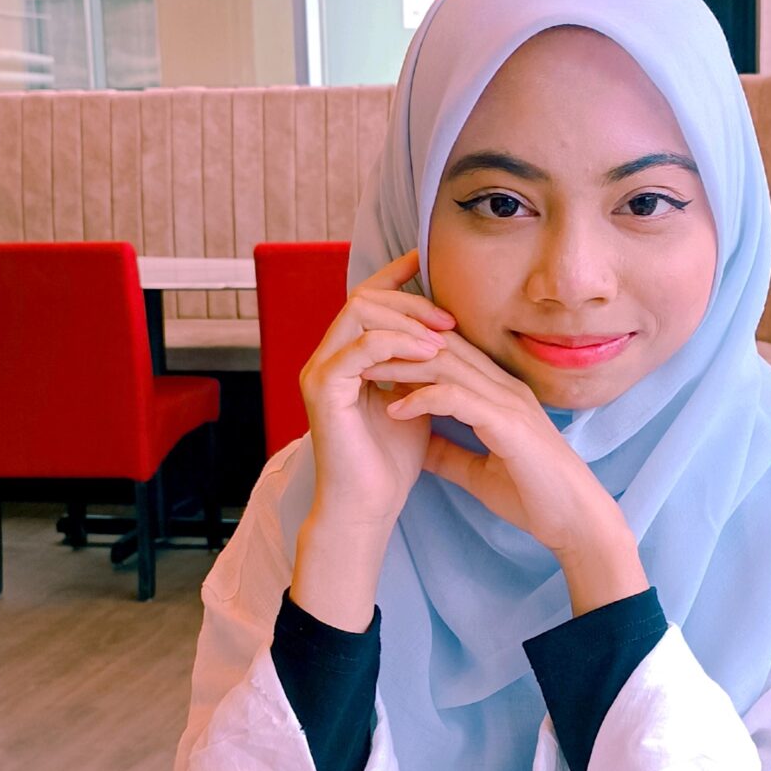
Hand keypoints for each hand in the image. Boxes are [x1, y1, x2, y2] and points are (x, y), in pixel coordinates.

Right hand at [291, 249, 454, 630]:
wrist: (370, 506)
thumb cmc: (390, 463)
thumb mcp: (413, 401)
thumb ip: (419, 367)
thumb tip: (444, 337)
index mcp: (344, 358)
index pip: (366, 302)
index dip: (396, 278)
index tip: (428, 263)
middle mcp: (327, 359)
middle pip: (362, 299)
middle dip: (410, 302)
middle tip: (449, 316)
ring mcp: (321, 372)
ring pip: (358, 314)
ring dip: (406, 320)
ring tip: (444, 334)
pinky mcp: (324, 390)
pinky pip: (360, 348)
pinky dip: (397, 345)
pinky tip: (429, 354)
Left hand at [382, 332, 647, 613]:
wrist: (575, 522)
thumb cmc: (535, 498)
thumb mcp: (480, 472)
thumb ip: (451, 452)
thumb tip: (418, 446)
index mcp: (501, 395)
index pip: (450, 356)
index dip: (409, 352)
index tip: (371, 361)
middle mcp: (506, 389)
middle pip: (444, 349)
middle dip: (398, 347)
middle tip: (357, 353)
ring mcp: (509, 403)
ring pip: (447, 366)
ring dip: (402, 367)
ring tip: (364, 373)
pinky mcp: (509, 424)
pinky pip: (457, 398)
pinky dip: (422, 399)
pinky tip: (394, 409)